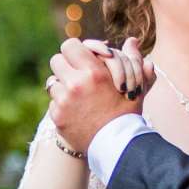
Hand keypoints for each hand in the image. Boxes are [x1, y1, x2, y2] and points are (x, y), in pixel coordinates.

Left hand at [47, 39, 139, 153]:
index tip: (82, 57)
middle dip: (66, 65)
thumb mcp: (135, 86)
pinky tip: (76, 111)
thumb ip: (134, 61)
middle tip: (76, 74)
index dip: (76, 50)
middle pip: (57, 60)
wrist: (117, 147)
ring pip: (53, 81)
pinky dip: (62, 104)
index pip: (70, 45)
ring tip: (78, 95)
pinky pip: (53, 101)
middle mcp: (75, 84)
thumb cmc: (128, 115)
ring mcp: (64, 101)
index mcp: (94, 73)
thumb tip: (132, 40)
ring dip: (63, 85)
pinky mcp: (57, 116)